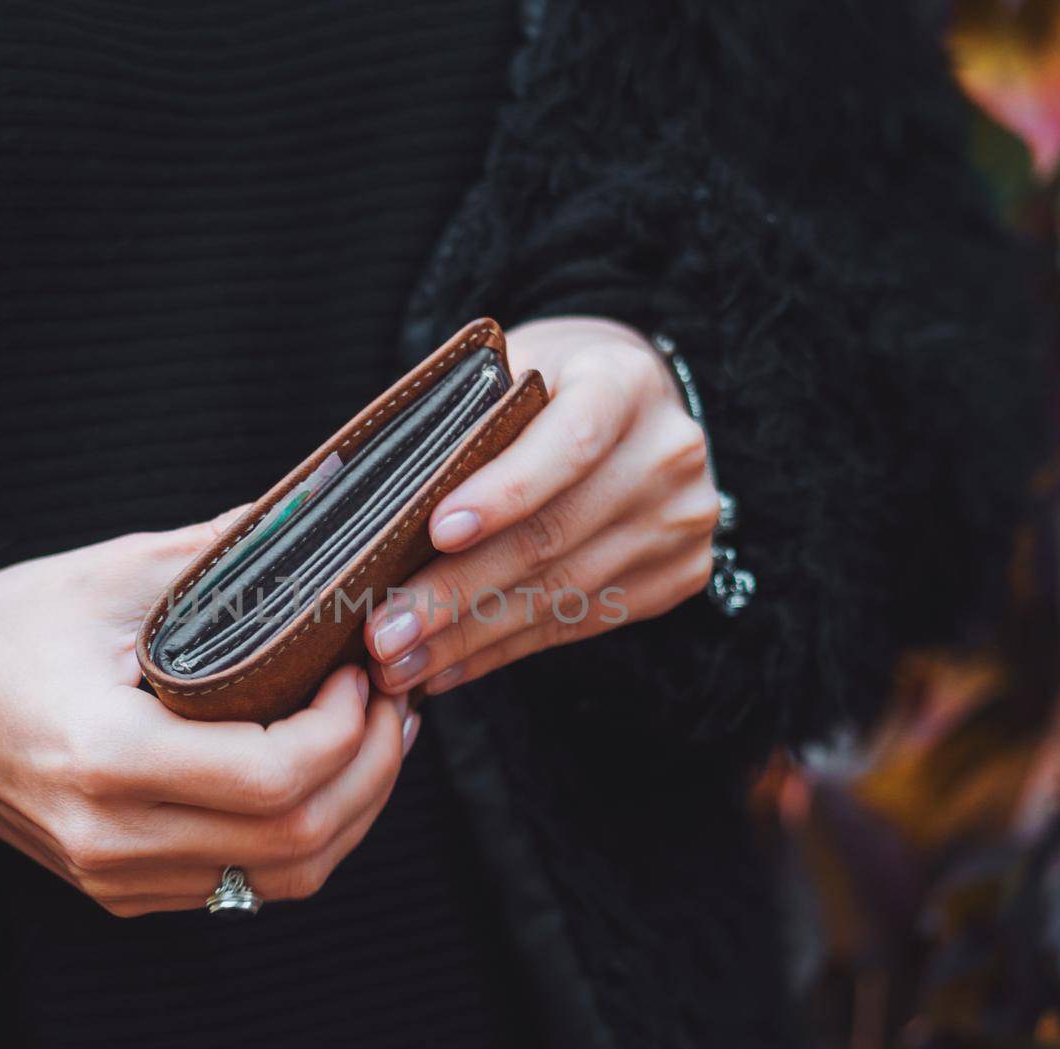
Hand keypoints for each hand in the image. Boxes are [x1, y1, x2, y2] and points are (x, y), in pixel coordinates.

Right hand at [0, 516, 418, 916]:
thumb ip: (219, 555)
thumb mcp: (106, 575)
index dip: (345, 730)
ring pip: (284, 879)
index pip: (272, 778)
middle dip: (372, 770)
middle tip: (392, 701)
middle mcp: (113, 836)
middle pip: (297, 842)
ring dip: (353, 811)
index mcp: (105, 756)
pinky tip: (323, 776)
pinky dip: (305, 838)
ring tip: (376, 737)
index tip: (361, 669)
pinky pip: (245, 886)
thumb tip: (318, 511)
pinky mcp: (122, 889)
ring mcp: (117, 876)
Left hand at [364, 315, 718, 695]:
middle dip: (456, 591)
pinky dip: (502, 650)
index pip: (568, 444)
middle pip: (552, 536)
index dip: (505, 492)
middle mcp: (666, 454)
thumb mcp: (513, 369)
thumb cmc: (552, 385)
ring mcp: (680, 521)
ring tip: (399, 662)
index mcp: (626, 384)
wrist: (641, 407)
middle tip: (384, 630)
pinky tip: (446, 667)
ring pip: (559, 594)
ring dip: (468, 638)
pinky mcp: (679, 575)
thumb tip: (379, 509)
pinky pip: (577, 624)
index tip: (439, 531)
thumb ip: (465, 421)